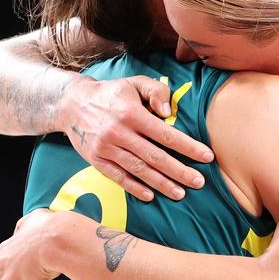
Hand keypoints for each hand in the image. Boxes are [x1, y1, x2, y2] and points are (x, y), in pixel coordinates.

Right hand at [62, 76, 214, 201]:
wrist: (71, 103)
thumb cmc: (111, 94)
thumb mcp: (134, 83)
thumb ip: (156, 91)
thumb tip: (169, 112)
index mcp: (132, 113)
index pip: (166, 134)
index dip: (188, 147)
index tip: (207, 157)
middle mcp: (119, 132)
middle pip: (155, 157)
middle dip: (179, 171)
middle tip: (199, 182)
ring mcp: (106, 148)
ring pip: (138, 170)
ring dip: (161, 184)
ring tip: (180, 193)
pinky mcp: (96, 160)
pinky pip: (118, 177)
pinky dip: (134, 188)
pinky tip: (150, 196)